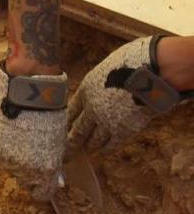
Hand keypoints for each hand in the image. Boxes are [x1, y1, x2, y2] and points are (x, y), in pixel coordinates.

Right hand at [0, 65, 67, 200]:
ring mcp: (6, 160)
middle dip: (30, 174)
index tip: (46, 182)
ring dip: (16, 160)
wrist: (28, 94)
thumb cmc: (50, 114)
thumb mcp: (59, 142)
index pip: (42, 194)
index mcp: (45, 169)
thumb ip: (55, 163)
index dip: (45, 188)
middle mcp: (24, 169)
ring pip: (11, 169)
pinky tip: (12, 136)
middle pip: (25, 182)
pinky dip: (5, 150)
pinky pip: (0, 157)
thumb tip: (57, 180)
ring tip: (22, 141)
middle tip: (34, 156)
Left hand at [69, 36, 186, 152]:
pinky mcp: (123, 131)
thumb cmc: (134, 61)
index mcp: (86, 89)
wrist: (151, 72)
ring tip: (83, 151)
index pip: (71, 110)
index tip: (62, 128)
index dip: (67, 120)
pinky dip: (105, 149)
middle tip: (64, 152)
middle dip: (70, 142)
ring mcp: (106, 122)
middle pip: (77, 129)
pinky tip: (101, 152)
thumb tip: (102, 82)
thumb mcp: (108, 66)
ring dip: (88, 146)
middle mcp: (91, 108)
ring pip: (92, 139)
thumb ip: (101, 79)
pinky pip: (111, 144)